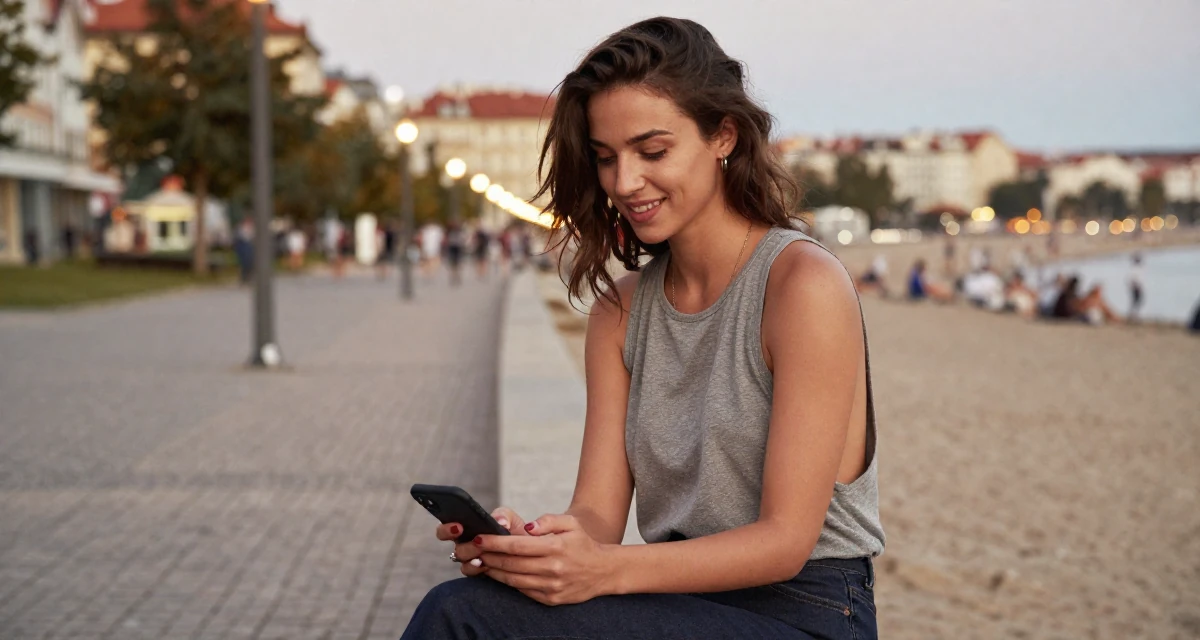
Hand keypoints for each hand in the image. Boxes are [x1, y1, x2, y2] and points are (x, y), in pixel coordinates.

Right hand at [435, 506, 528, 577]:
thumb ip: (503, 515)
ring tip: (481, 557)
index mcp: (467, 530)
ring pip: (463, 563)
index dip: (446, 529)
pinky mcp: (480, 573)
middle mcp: (466, 546)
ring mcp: (471, 561)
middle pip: (455, 549)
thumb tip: (499, 522)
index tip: (458, 527)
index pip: (446, 530)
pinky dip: (478, 569)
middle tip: (476, 542)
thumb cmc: (515, 531)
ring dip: (472, 558)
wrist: (528, 550)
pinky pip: (472, 573)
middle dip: (465, 546)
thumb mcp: (510, 518)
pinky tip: (486, 565)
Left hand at [475, 514, 615, 605]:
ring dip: (493, 571)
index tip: (479, 538)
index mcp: (555, 548)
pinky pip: (522, 590)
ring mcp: (551, 586)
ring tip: (480, 562)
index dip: (495, 542)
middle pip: (510, 564)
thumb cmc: (583, 544)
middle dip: (488, 556)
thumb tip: (528, 526)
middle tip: (472, 550)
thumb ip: (548, 520)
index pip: (517, 546)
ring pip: (513, 579)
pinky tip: (498, 574)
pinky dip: (507, 582)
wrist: (603, 571)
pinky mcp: (550, 599)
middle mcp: (552, 569)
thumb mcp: (571, 524)